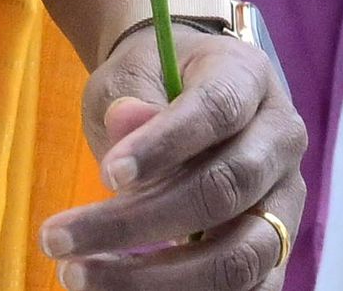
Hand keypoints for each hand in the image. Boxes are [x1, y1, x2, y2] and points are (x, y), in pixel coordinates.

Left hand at [46, 26, 306, 286]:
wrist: (186, 96)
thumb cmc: (154, 82)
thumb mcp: (133, 72)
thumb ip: (133, 97)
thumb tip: (126, 123)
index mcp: (250, 79)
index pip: (219, 110)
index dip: (164, 144)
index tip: (106, 175)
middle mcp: (282, 140)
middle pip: (225, 189)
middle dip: (138, 223)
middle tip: (59, 239)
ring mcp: (284, 202)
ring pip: (238, 256)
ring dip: (156, 279)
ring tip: (79, 275)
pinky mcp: (274, 252)